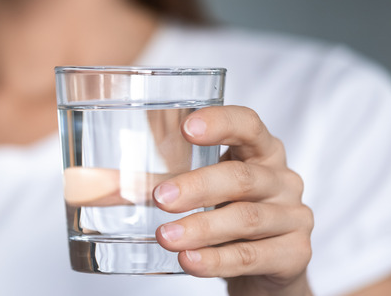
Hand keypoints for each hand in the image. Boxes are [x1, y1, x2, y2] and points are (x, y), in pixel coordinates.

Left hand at [153, 106, 313, 295]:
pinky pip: (252, 256)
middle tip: (159, 198)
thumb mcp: (208, 189)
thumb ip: (170, 177)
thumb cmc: (228, 214)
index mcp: (261, 151)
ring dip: (201, 228)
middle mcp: (282, 179)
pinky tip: (189, 260)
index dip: (221, 122)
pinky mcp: (295, 254)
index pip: (249, 124)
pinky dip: (216, 260)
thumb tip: (95, 180)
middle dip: (197, 186)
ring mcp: (294, 216)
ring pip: (246, 218)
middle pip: (242, 176)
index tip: (188, 128)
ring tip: (165, 236)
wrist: (269, 268)